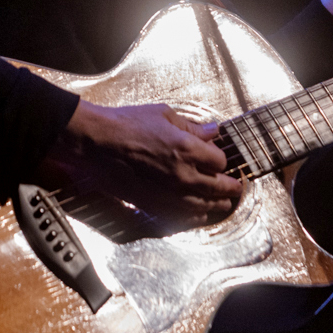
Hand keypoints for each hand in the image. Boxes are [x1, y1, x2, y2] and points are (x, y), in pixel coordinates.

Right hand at [43, 101, 242, 228]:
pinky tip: (199, 212)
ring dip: (217, 204)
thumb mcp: (163, 115)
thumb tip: (212, 131)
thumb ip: (192, 127)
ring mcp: (169, 193)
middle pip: (219, 188)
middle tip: (236, 187)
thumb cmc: (126, 124)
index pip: (220, 161)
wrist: (96, 144)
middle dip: (230, 187)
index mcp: (187, 148)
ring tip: (223, 202)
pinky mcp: (154, 206)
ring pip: (204, 206)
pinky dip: (195, 216)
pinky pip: (184, 217)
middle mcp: (182, 175)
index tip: (218, 158)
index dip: (221, 159)